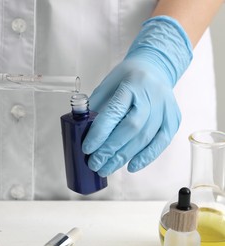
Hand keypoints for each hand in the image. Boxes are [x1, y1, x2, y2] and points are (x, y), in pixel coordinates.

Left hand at [82, 16, 192, 176]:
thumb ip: (96, 107)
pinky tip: (131, 166)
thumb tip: (82, 132)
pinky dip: (146, 157)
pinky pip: (161, 142)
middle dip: (110, 149)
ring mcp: (165, 108)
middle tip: (94, 164)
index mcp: (131, 85)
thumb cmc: (127, 78)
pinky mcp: (173, 119)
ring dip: (124, 157)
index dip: (100, 133)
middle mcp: (151, 96)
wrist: (155, 67)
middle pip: (130, 128)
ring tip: (106, 169)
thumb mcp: (108, 85)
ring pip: (145, 138)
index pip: (114, 112)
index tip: (87, 148)